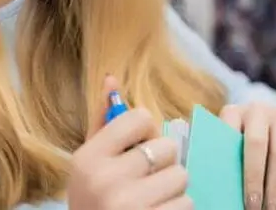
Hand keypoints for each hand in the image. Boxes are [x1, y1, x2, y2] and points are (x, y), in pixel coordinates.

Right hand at [67, 76, 191, 209]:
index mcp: (88, 158)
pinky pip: (187, 204)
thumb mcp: (89, 164)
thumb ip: (103, 123)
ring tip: (151, 202)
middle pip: (167, 148)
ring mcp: (128, 206)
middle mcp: (104, 180)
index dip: (146, 133)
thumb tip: (111, 77)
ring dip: (173, 191)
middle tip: (145, 182)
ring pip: (182, 177)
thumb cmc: (95, 201)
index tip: (135, 152)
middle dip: (163, 165)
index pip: (141, 117)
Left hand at [220, 103, 275, 209]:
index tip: (231, 193)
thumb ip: (223, 160)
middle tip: (254, 209)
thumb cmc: (242, 146)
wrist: (270, 125)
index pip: (227, 136)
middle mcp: (258, 109)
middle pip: (257, 144)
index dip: (227, 163)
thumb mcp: (228, 148)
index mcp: (233, 112)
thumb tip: (216, 190)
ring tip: (274, 209)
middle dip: (256, 181)